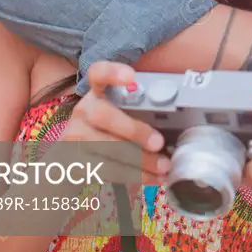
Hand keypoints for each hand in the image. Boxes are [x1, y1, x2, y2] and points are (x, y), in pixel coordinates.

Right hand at [58, 61, 170, 184]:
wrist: (72, 160)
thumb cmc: (109, 132)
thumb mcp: (120, 114)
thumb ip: (141, 110)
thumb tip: (179, 119)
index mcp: (98, 92)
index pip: (99, 73)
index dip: (113, 73)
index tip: (132, 77)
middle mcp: (83, 111)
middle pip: (103, 115)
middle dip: (134, 130)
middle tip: (159, 142)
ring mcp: (74, 136)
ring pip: (106, 147)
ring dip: (139, 160)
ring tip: (163, 167)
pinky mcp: (73, 162)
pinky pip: (104, 169)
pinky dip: (131, 175)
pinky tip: (151, 178)